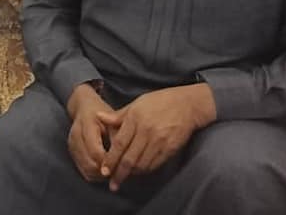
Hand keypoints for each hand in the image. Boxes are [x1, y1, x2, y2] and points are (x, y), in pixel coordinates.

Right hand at [65, 83, 116, 182]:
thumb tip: (125, 159)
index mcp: (86, 123)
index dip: (108, 162)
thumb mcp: (113, 121)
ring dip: (101, 175)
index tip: (121, 167)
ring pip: (86, 169)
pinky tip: (105, 170)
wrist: (84, 107)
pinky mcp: (72, 152)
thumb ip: (118, 138)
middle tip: (120, 172)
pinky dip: (95, 174)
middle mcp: (76, 135)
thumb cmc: (102, 113)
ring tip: (114, 172)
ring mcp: (72, 144)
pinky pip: (83, 171)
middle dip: (105, 171)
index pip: (95, 151)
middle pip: (90, 163)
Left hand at [98, 84, 215, 190]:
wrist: (186, 105)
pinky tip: (139, 172)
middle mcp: (146, 131)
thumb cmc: (159, 102)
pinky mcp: (170, 149)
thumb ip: (118, 115)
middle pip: (129, 158)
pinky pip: (154, 164)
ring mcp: (159, 141)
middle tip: (112, 184)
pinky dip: (145, 170)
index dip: (110, 160)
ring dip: (132, 174)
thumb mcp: (136, 103)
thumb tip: (98, 116)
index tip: (104, 171)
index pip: (119, 144)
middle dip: (119, 173)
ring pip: (142, 164)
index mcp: (135, 118)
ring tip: (124, 178)